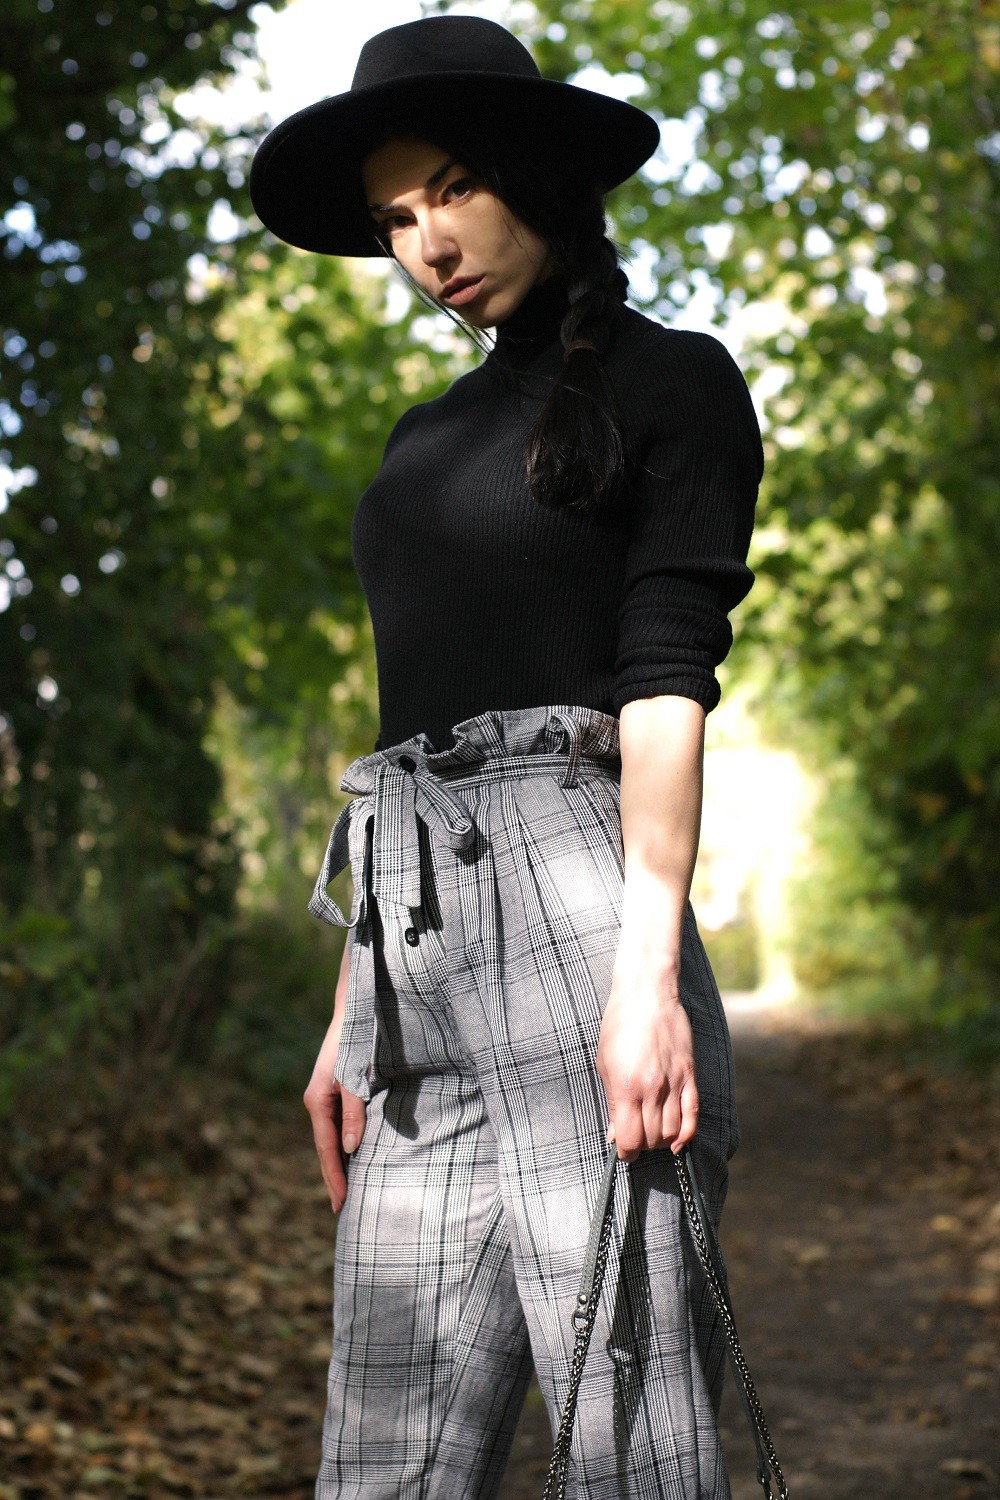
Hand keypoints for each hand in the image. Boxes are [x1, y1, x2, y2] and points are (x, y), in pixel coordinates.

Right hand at [303, 1005, 366, 1213]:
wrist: (355, 1008)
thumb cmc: (356, 1041)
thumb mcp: (355, 1078)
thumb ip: (354, 1113)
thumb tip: (351, 1149)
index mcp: (316, 1102)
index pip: (326, 1150)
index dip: (335, 1178)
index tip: (342, 1205)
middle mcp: (316, 1101)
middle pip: (326, 1148)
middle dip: (334, 1177)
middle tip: (343, 1209)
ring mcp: (325, 1096)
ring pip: (333, 1137)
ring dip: (341, 1162)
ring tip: (349, 1189)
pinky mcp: (336, 1089)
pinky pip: (339, 1124)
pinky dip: (346, 1144)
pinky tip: (356, 1154)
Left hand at [596, 959, 698, 1162]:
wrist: (647, 994)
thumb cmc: (618, 1025)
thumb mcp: (604, 1063)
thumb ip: (612, 1102)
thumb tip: (614, 1133)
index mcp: (626, 1088)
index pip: (629, 1140)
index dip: (625, 1152)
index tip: (622, 1149)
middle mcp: (652, 1090)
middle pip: (651, 1139)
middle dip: (642, 1146)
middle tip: (634, 1139)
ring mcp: (674, 1083)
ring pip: (673, 1131)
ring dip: (661, 1141)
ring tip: (651, 1134)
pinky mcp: (689, 1074)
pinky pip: (693, 1114)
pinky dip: (687, 1134)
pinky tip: (677, 1142)